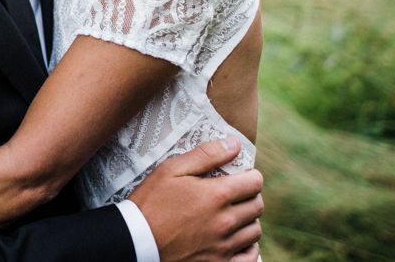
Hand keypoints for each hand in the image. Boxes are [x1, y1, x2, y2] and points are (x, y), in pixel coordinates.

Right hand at [129, 137, 262, 261]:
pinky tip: (238, 238)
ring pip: (255, 231)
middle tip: (237, 192)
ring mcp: (223, 247)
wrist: (137, 241)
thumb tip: (233, 144)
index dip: (251, 175)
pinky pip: (250, 257)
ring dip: (250, 219)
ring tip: (235, 213)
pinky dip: (249, 247)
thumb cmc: (151, 201)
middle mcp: (225, 222)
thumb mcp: (171, 169)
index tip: (242, 174)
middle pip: (257, 206)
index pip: (254, 183)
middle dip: (251, 194)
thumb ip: (206, 154)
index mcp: (217, 195)